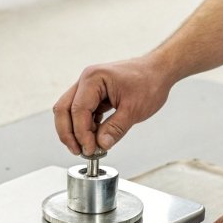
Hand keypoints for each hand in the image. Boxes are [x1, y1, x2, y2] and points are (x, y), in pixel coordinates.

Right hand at [52, 56, 175, 155]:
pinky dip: (85, 127)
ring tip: (87, 148)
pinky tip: (94, 138)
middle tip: (78, 151)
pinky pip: (82, 112)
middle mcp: (86, 80)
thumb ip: (115, 129)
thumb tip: (100, 145)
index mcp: (94, 78)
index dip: (81, 133)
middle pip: (64, 109)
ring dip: (75, 131)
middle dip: (68, 133)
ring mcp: (88, 87)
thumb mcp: (134, 110)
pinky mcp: (94, 94)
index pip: (78, 110)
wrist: (159, 71)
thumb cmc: (150, 82)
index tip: (90, 150)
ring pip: (69, 112)